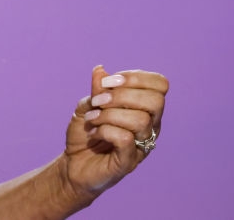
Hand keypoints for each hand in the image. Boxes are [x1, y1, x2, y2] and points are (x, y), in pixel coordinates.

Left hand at [61, 65, 168, 197]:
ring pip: (140, 120)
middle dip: (122, 95)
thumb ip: (97, 89)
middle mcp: (150, 126)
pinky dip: (105, 130)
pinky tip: (94, 132)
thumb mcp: (88, 104)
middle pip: (156, 100)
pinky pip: (126, 139)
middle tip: (98, 100)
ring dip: (109, 114)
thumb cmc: (86, 132)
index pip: (160, 84)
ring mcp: (142, 145)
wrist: (73, 164)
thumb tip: (101, 70)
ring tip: (92, 118)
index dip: (136, 77)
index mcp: (145, 108)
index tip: (109, 81)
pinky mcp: (129, 162)